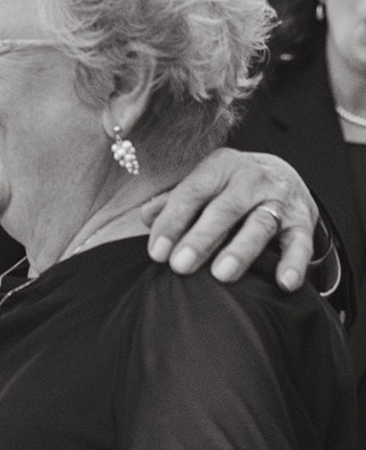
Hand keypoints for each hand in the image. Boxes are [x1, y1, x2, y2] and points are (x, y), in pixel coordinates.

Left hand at [142, 148, 315, 290]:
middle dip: (201, 238)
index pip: (191, 194)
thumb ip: (175, 202)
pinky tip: (284, 283)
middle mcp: (251, 179)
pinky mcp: (302, 220)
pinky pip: (301, 242)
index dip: (172, 222)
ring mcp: (278, 199)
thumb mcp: (203, 186)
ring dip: (240, 250)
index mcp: (219, 167)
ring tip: (221, 274)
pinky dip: (295, 262)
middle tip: (180, 266)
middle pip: (224, 210)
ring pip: (259, 225)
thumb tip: (146, 217)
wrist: (284, 176)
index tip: (157, 253)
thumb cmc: (230, 188)